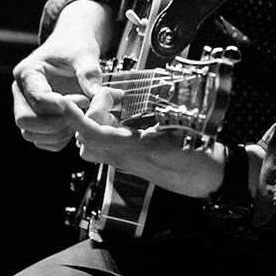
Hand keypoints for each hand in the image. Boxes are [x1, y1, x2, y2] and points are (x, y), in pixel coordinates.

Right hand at [10, 2, 112, 153]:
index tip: (85, 100)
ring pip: (30, 133)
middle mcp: (21, 91)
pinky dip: (58, 139)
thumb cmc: (74, 47)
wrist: (71, 46)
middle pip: (26, 120)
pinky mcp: (35, 118)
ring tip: (79, 118)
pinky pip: (41, 140)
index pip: (38, 99)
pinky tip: (75, 125)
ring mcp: (26, 106)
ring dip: (57, 133)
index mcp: (28, 72)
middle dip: (56, 123)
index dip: (64, 105)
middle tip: (80, 114)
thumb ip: (89, 72)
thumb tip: (96, 94)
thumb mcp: (84, 54)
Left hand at [66, 94, 224, 198]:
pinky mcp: (132, 162)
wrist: (209, 179)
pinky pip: (108, 147)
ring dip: (95, 124)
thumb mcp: (182, 129)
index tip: (67, 102)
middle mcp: (125, 158)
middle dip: (89, 115)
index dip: (77, 118)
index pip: (94, 134)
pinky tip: (125, 116)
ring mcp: (127, 162)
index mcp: (135, 149)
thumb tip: (140, 96)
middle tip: (111, 97)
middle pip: (86, 140)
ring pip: (94, 146)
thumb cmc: (199, 158)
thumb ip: (158, 113)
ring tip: (116, 106)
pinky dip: (107, 129)